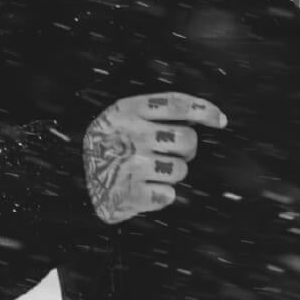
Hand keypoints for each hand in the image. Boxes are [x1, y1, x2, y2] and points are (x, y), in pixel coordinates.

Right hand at [83, 91, 227, 225]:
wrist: (77, 183)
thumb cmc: (113, 146)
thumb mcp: (125, 119)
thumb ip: (158, 113)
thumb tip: (211, 115)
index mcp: (126, 110)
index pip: (176, 104)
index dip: (204, 110)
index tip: (221, 120)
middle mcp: (128, 134)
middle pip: (187, 139)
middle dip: (186, 150)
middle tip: (169, 154)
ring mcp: (128, 165)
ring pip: (181, 170)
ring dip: (173, 174)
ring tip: (152, 173)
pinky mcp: (129, 194)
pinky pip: (170, 195)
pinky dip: (162, 195)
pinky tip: (145, 189)